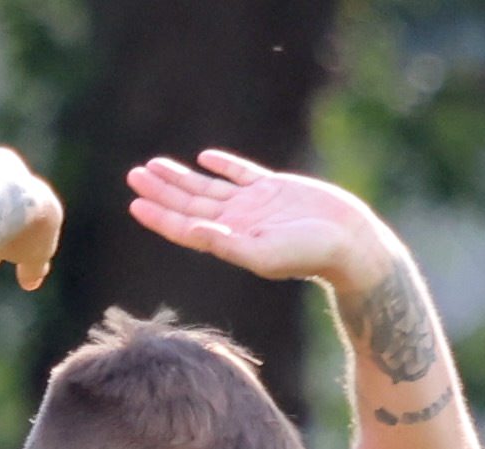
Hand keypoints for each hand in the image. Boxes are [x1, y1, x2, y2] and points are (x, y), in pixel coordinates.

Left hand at [127, 150, 388, 286]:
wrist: (350, 242)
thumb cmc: (310, 254)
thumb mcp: (265, 253)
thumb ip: (228, 244)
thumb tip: (193, 231)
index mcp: (232, 241)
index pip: (187, 228)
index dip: (160, 217)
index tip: (135, 204)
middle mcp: (238, 224)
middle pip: (191, 204)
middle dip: (162, 192)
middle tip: (134, 176)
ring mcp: (255, 206)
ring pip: (209, 188)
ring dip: (181, 177)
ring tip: (154, 166)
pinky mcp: (275, 189)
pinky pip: (242, 174)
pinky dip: (223, 165)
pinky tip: (206, 158)